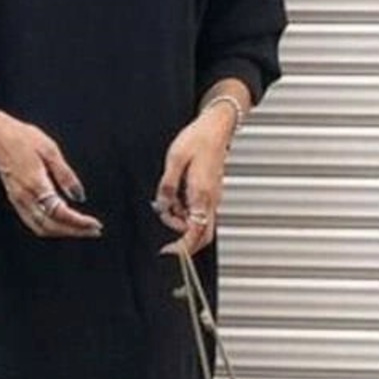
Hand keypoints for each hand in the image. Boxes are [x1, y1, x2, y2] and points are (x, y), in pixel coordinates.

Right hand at [0, 113, 103, 238]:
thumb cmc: (23, 138)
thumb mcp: (51, 150)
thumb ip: (66, 175)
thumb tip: (79, 196)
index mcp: (35, 183)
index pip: (60, 212)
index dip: (79, 222)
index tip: (95, 224)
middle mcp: (25, 197)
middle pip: (51, 226)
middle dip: (74, 231)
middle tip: (94, 231)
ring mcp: (18, 201)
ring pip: (41, 229)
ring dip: (62, 233)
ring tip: (81, 230)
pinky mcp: (15, 201)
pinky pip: (33, 223)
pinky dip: (50, 229)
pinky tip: (62, 224)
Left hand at [152, 103, 234, 257]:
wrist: (217, 126)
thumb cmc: (198, 139)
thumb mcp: (174, 159)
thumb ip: (167, 186)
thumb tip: (161, 205)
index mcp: (201, 194)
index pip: (195, 232)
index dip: (182, 247)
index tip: (167, 251)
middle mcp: (211, 200)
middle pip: (202, 236)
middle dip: (183, 240)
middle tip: (166, 226)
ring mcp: (213, 198)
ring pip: (199, 224)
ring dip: (181, 221)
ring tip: (166, 202)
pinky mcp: (211, 193)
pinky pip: (199, 212)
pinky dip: (186, 212)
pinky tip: (175, 198)